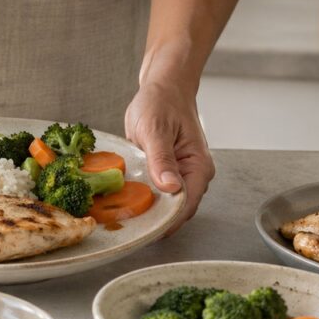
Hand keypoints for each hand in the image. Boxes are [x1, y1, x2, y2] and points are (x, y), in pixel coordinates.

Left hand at [124, 81, 214, 234]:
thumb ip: (162, 159)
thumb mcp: (155, 129)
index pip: (185, 206)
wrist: (162, 88)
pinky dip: (140, 199)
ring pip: (164, 205)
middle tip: (124, 227)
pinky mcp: (164, 174)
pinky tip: (121, 203)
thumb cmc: (161, 102)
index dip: (164, 221)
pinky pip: (154, 194)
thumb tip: (171, 187)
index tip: (141, 230)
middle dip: (152, 221)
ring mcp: (178, 176)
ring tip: (120, 219)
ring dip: (144, 212)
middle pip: (175, 211)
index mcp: (198, 167)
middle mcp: (192, 176)